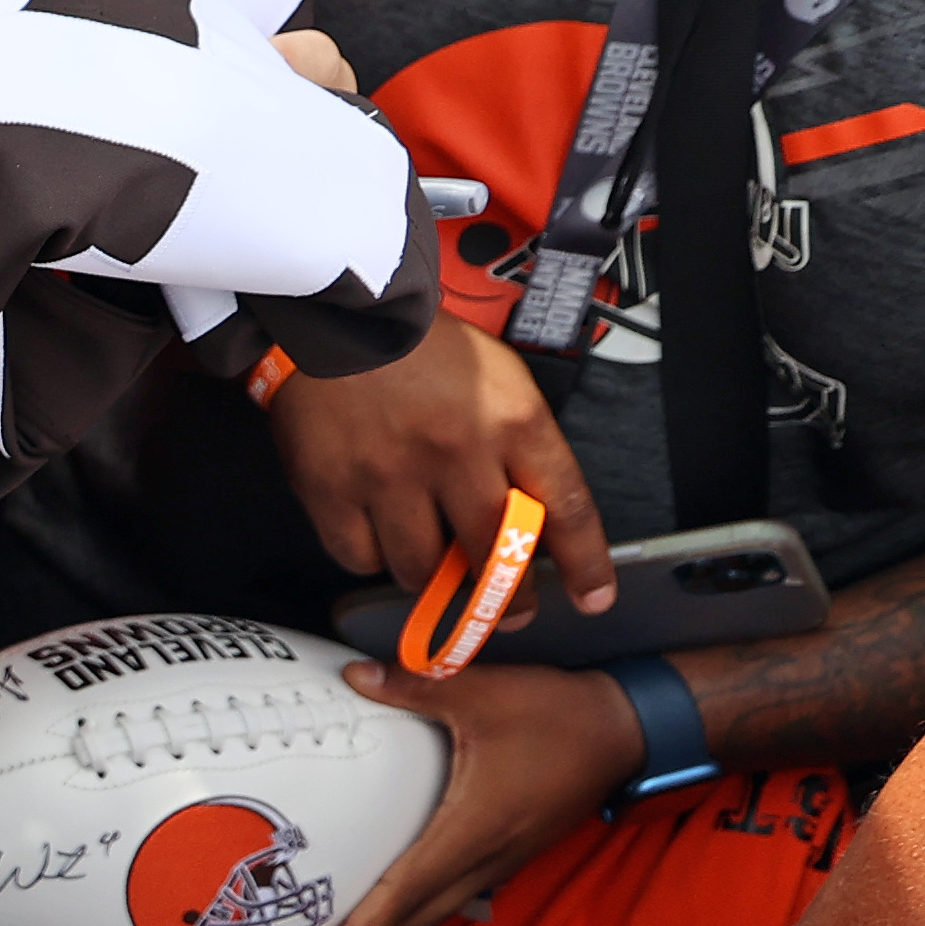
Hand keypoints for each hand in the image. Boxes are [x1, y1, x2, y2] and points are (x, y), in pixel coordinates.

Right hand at [269, 312, 616, 627]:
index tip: (593, 597)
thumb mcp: (498, 378)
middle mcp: (455, 452)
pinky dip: (372, 555)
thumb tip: (529, 517)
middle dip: (509, 598)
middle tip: (511, 610)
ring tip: (431, 557)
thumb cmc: (422, 346)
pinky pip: (360, 557)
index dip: (584, 564)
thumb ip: (519, 444)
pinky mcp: (331, 489)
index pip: (564, 508)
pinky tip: (377, 531)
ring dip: (432, 576)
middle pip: (495, 556)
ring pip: (422, 569)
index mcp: (509, 420)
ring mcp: (389, 475)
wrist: (339, 315)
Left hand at [305, 656, 638, 925]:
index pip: (406, 891)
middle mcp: (487, 858)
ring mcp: (502, 860)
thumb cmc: (556, 715)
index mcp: (474, 830)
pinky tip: (397, 905)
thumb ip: (415, 686)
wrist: (625, 729)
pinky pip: (456, 895)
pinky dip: (419, 910)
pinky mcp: (510, 853)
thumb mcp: (484, 692)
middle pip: (416, 919)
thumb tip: (353, 675)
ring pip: (437, 911)